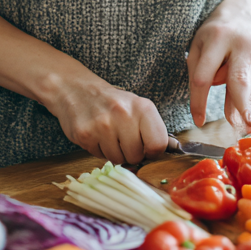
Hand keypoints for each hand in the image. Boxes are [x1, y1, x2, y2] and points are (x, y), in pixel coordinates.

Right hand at [48, 77, 169, 163]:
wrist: (78, 90)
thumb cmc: (113, 102)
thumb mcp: (137, 108)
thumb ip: (153, 128)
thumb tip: (173, 149)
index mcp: (143, 107)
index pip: (158, 144)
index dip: (153, 151)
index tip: (146, 147)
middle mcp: (124, 114)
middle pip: (137, 156)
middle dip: (131, 153)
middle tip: (123, 139)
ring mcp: (103, 124)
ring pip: (118, 159)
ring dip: (114, 153)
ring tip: (109, 135)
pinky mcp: (85, 134)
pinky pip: (100, 157)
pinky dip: (100, 150)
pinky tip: (97, 135)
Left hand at [187, 0, 250, 133]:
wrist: (242, 16)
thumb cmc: (214, 36)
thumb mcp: (199, 47)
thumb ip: (201, 75)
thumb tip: (221, 106)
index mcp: (217, 38)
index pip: (204, 75)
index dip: (200, 100)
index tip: (198, 120)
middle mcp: (242, 46)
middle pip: (239, 79)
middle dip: (241, 103)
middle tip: (243, 124)